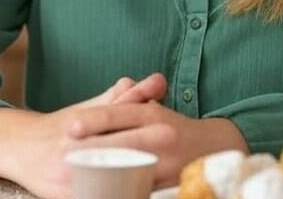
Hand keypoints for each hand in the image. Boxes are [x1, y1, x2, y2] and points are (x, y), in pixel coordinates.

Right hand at [0, 73, 167, 198]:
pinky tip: (132, 195)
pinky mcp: (62, 196)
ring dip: (132, 182)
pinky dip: (114, 196)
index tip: (169, 129)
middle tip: (171, 148)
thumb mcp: (86, 110)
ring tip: (159, 183)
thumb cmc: (60, 128)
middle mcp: (71, 148)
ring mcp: (67, 175)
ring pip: (105, 181)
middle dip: (143, 152)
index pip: (112, 124)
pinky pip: (91, 198)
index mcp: (79, 125)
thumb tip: (154, 81)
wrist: (18, 147)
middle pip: (113, 152)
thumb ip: (121, 98)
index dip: (142, 129)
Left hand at [65, 102, 248, 186]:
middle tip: (66, 155)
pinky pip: (144, 190)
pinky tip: (105, 192)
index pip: (116, 114)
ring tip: (79, 175)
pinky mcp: (172, 186)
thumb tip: (105, 94)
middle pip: (119, 144)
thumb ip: (127, 99)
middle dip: (91, 150)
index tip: (70, 127)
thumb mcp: (151, 109)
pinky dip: (124, 191)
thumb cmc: (174, 126)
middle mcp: (161, 137)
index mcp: (151, 116)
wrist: (216, 147)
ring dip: (104, 174)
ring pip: (131, 169)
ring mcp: (167, 163)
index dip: (92, 120)